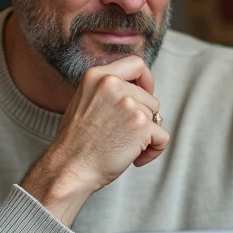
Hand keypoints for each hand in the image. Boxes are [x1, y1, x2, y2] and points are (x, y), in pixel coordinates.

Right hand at [22, 55, 169, 225]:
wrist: (69, 169)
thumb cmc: (76, 143)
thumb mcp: (84, 102)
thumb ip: (108, 90)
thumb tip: (137, 91)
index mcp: (97, 76)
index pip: (136, 64)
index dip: (146, 80)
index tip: (145, 95)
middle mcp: (113, 84)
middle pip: (150, 97)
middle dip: (143, 118)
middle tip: (124, 136)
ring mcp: (128, 103)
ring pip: (156, 117)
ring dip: (147, 136)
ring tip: (124, 148)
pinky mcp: (141, 125)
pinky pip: (162, 137)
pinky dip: (153, 151)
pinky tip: (134, 159)